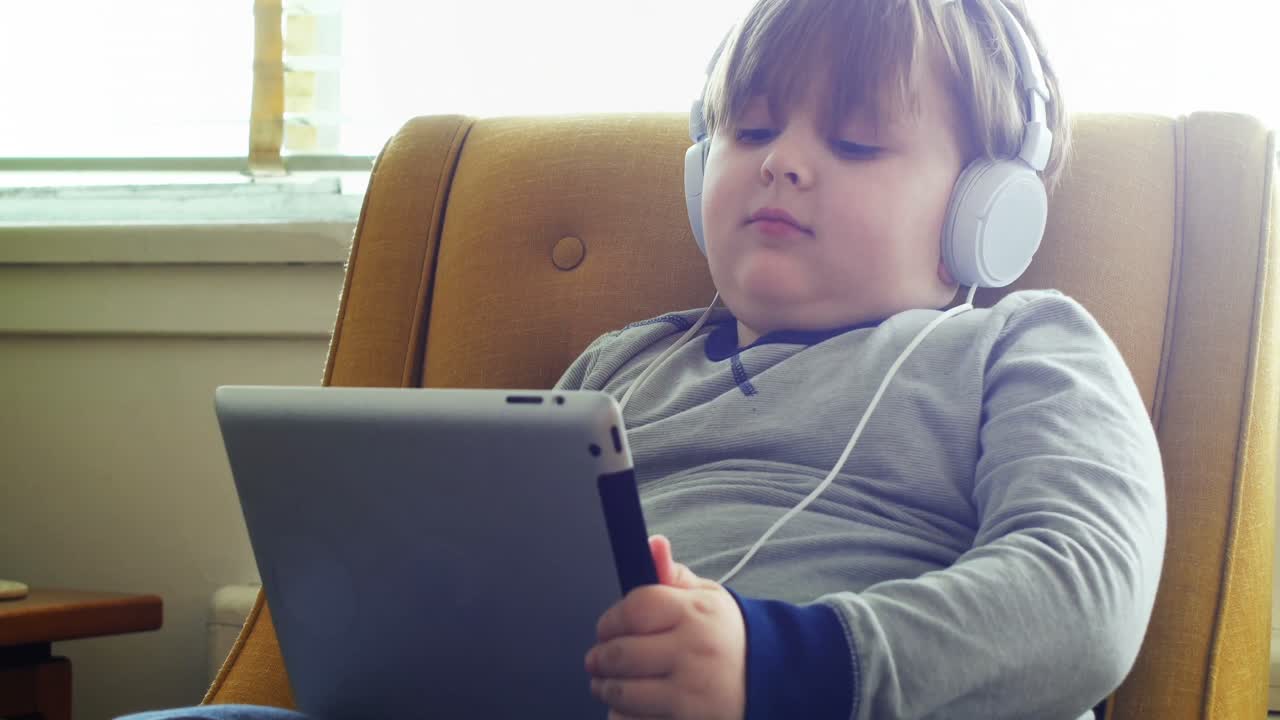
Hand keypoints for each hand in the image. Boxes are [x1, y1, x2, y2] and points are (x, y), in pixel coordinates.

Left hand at [584, 535, 746, 719]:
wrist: (773, 682)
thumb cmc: (730, 638)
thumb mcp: (709, 599)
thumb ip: (672, 575)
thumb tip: (652, 543)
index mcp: (697, 613)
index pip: (635, 609)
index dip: (610, 620)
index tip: (606, 628)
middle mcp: (694, 652)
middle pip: (620, 654)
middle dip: (599, 659)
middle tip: (598, 660)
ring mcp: (692, 692)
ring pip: (622, 693)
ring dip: (607, 690)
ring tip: (610, 684)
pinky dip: (625, 717)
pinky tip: (636, 708)